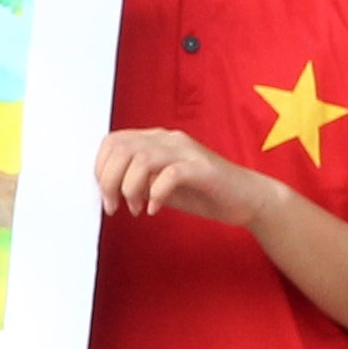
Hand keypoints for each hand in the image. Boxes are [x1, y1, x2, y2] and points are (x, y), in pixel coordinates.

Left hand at [96, 126, 275, 227]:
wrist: (246, 198)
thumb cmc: (202, 191)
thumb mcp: (158, 185)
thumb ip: (135, 181)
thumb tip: (105, 190)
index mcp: (156, 139)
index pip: (113, 141)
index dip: (100, 169)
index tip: (106, 196)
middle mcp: (169, 139)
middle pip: (122, 148)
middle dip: (110, 181)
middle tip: (115, 207)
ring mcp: (187, 151)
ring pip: (142, 159)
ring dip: (130, 188)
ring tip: (136, 208)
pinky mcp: (203, 168)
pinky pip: (170, 175)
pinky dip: (156, 194)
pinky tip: (155, 209)